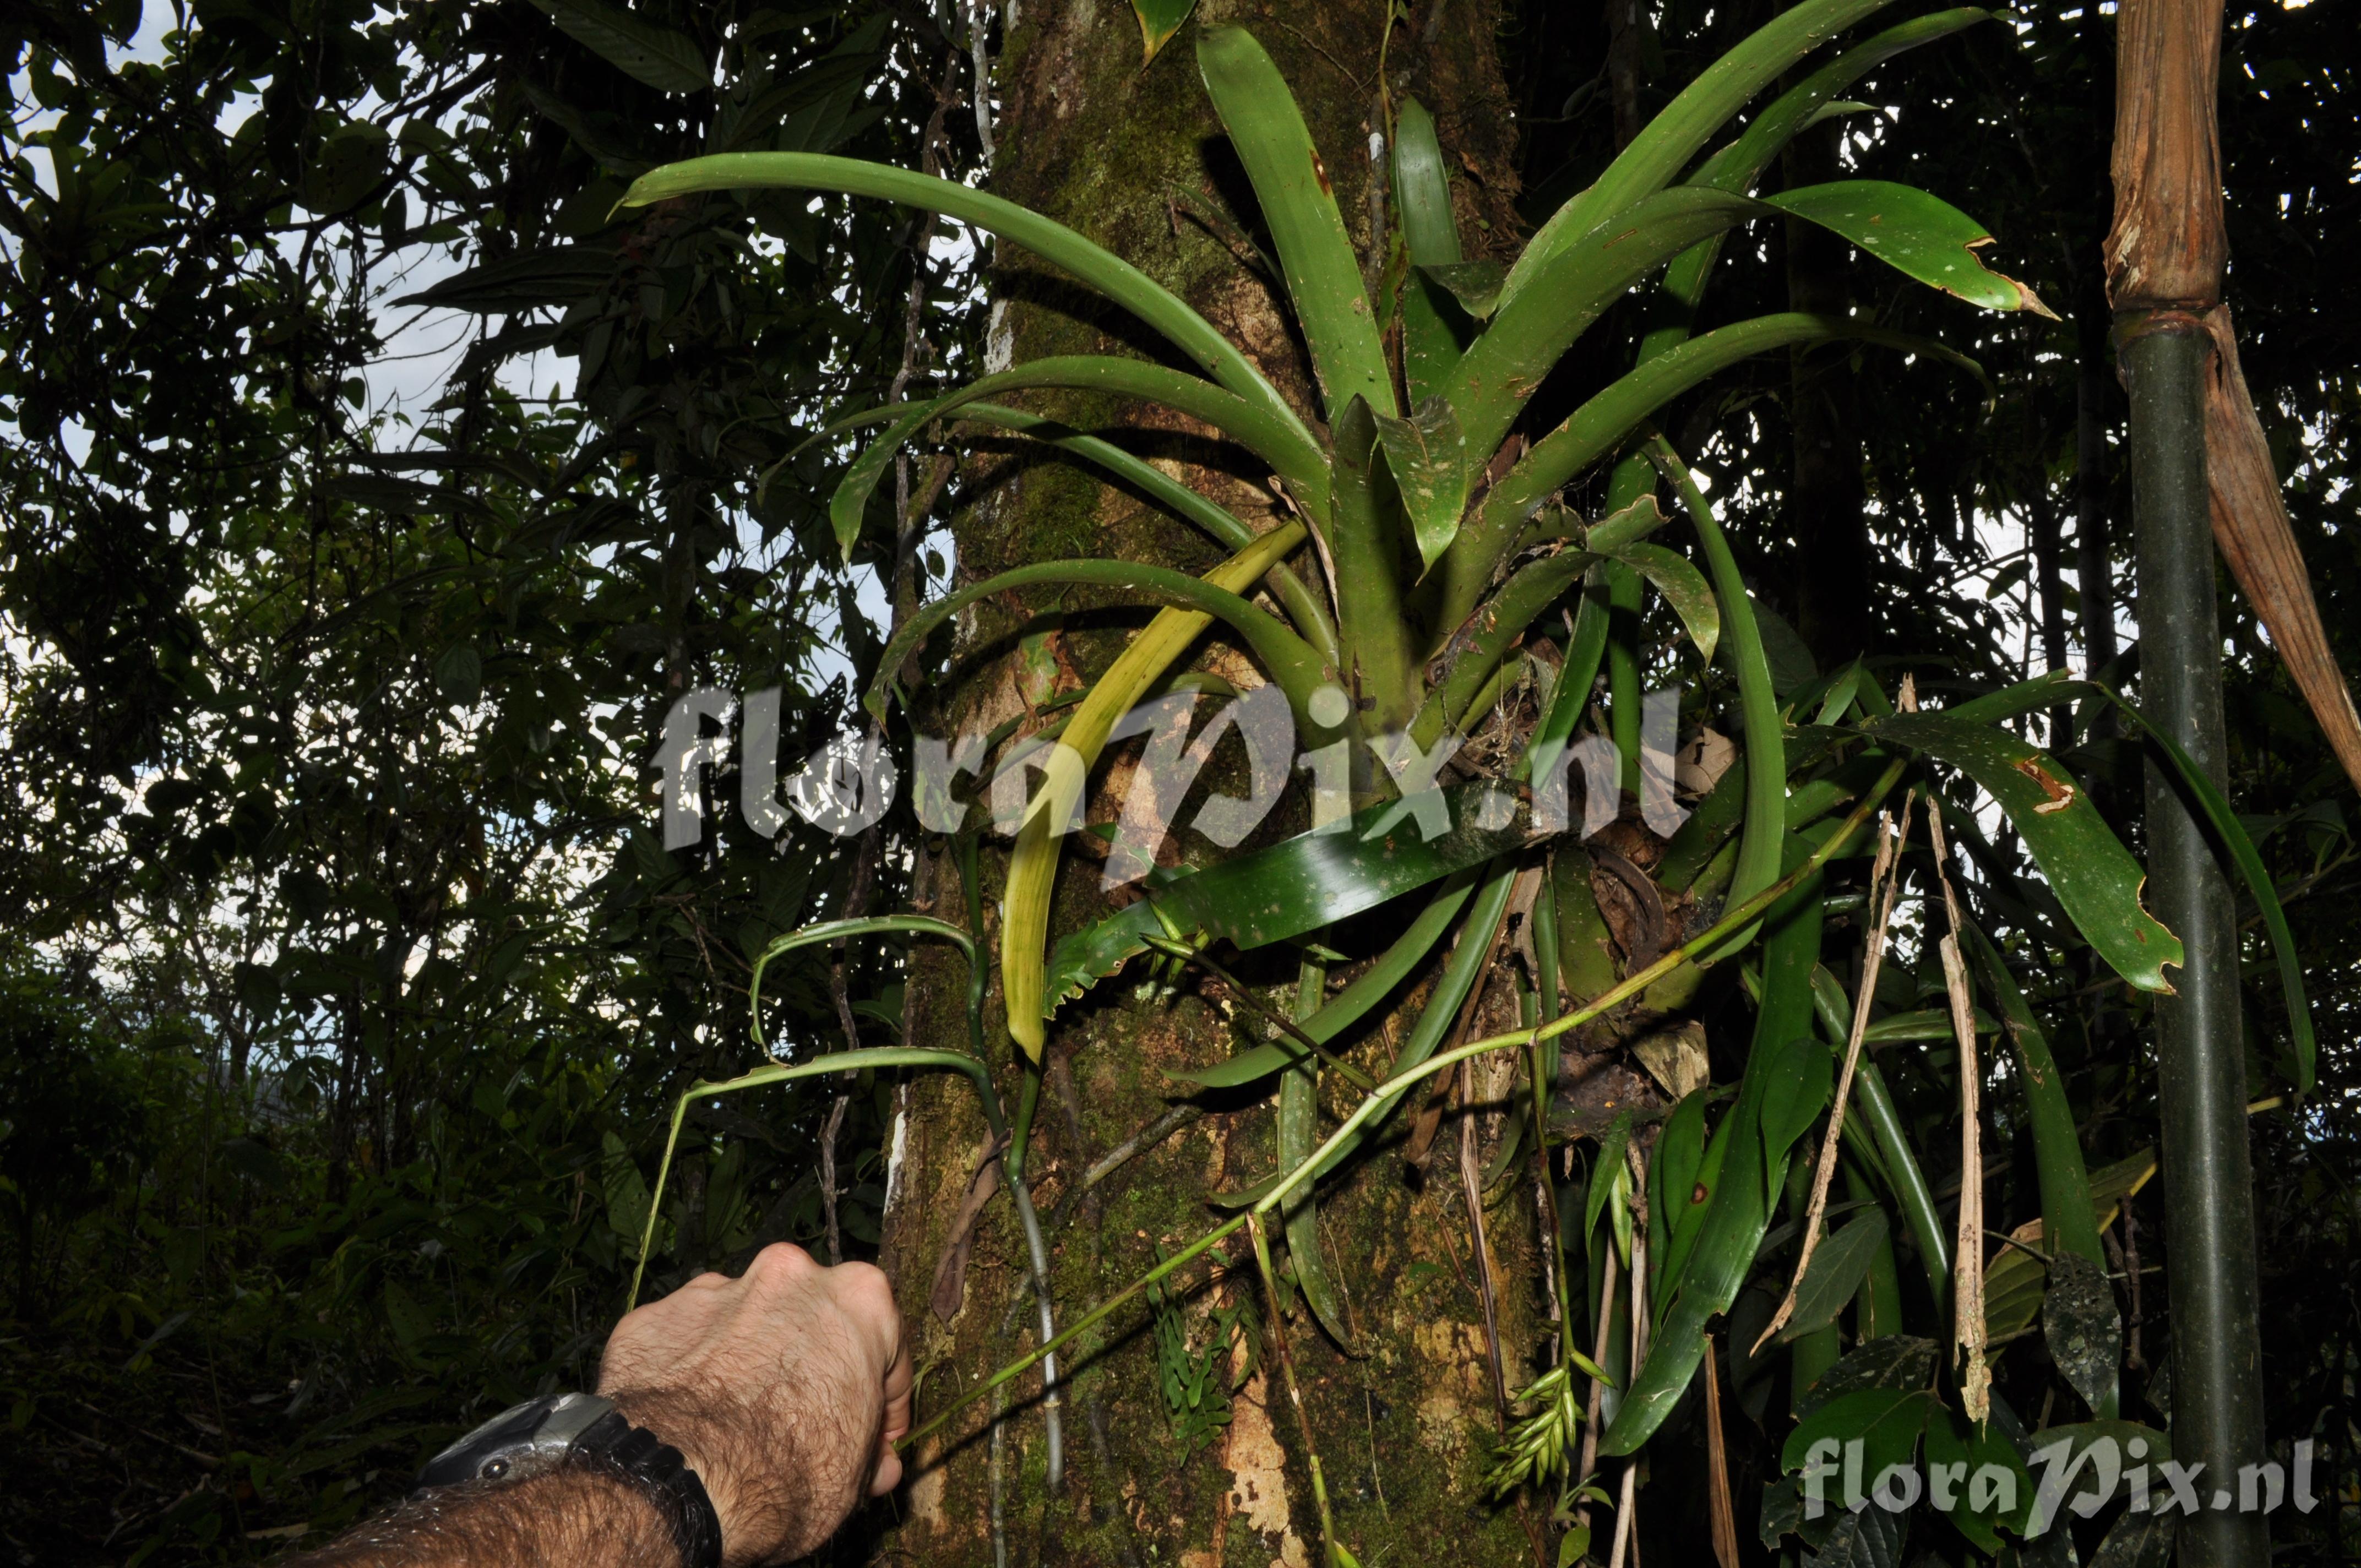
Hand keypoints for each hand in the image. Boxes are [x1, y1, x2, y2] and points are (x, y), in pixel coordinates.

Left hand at [597, 1244, 911, 1564]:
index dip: (883, 1398)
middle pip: (811, 1321)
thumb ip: (868, 1458)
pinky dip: (689, 1374)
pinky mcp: (655, 1316)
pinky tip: (687, 1421)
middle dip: (812, 1365)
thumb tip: (877, 1467)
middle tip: (804, 1425)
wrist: (679, 1486)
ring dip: (747, 1362)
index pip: (886, 1349)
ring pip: (744, 1323)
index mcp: (859, 1300)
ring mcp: (715, 1291)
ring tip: (735, 1425)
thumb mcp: (852, 1481)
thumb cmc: (786, 1477)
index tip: (875, 1434)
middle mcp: (789, 1275)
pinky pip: (684, 1343)